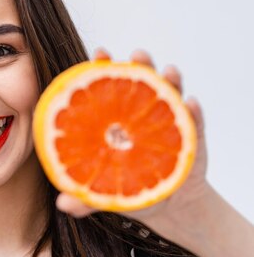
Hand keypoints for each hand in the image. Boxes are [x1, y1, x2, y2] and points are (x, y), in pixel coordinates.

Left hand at [56, 49, 212, 235]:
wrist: (164, 202)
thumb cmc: (127, 187)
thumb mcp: (103, 192)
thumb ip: (84, 198)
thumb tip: (62, 203)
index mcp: (117, 118)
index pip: (110, 88)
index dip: (104, 68)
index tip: (100, 53)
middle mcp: (142, 113)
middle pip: (142, 82)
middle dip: (141, 64)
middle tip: (138, 54)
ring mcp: (168, 121)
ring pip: (170, 95)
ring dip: (170, 80)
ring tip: (169, 72)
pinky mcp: (191, 137)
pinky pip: (195, 121)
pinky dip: (194, 112)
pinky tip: (191, 104)